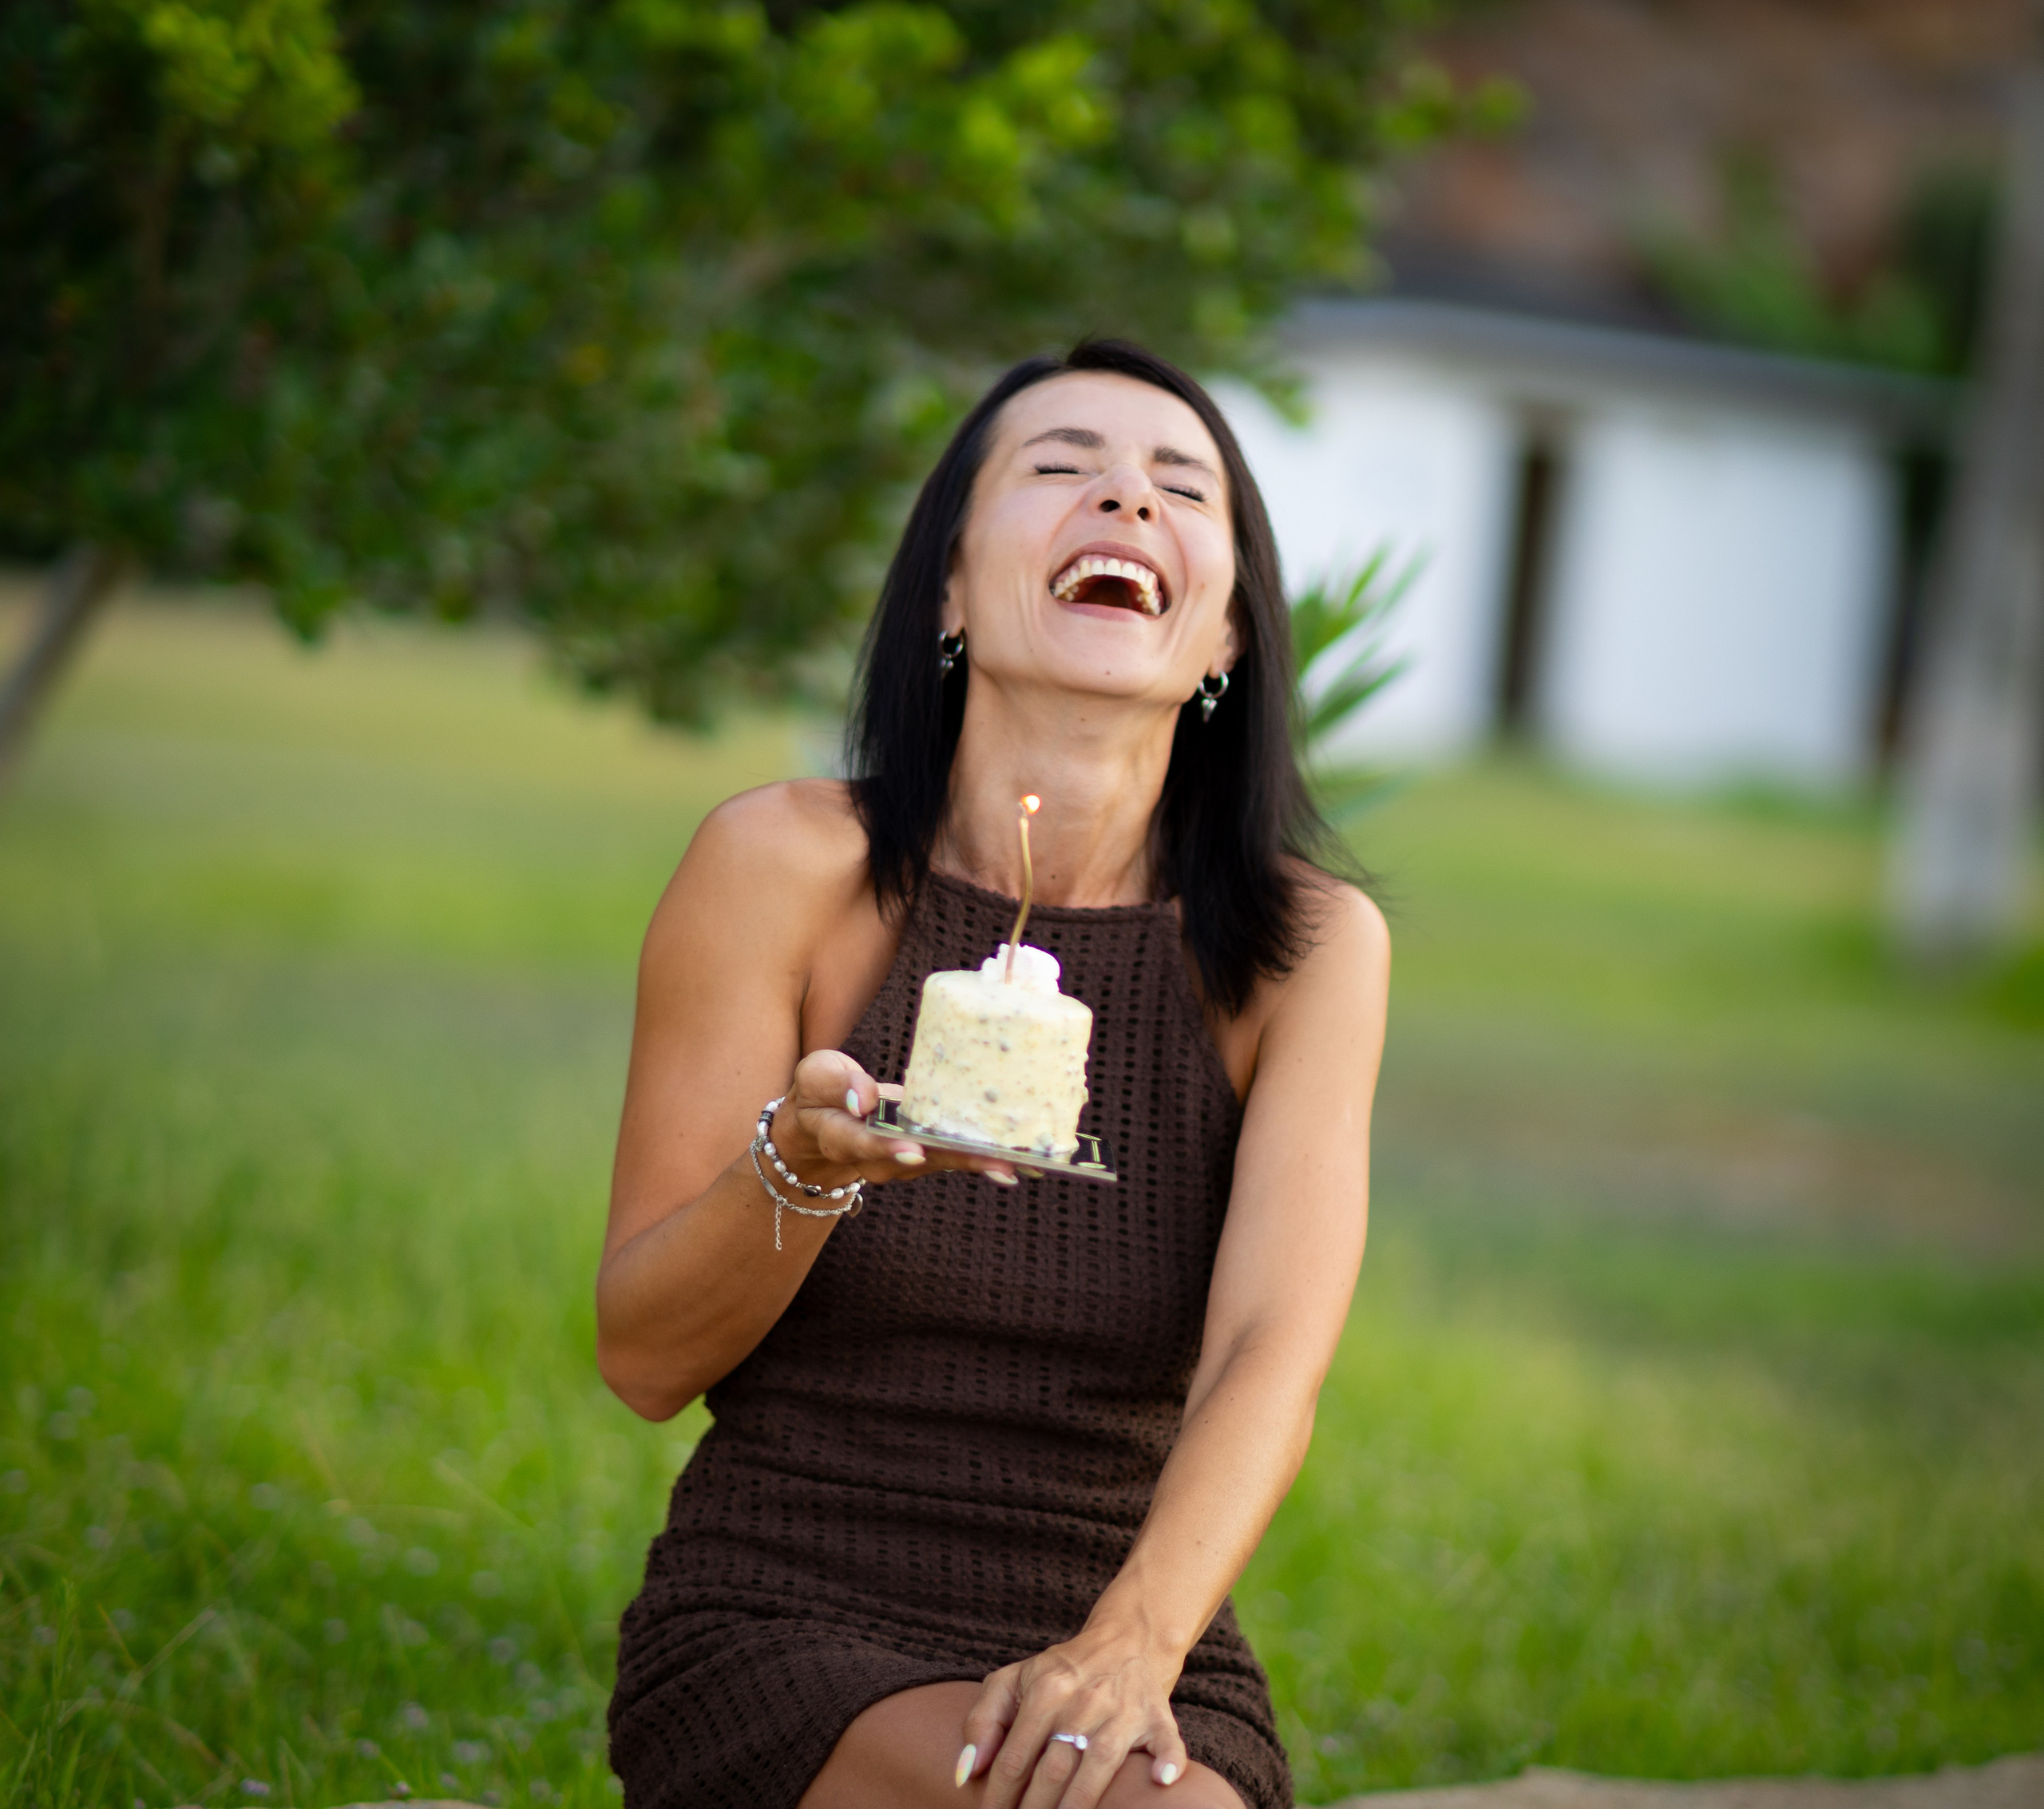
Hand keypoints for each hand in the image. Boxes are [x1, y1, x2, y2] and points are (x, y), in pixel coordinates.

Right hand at [770, 1049, 1019, 1189]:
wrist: (825, 1122)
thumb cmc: (821, 1094)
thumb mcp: (816, 1077)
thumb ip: (835, 1082)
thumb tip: (864, 1097)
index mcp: (844, 1138)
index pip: (864, 1145)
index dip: (889, 1149)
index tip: (914, 1151)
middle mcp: (879, 1158)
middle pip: (922, 1162)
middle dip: (962, 1162)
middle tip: (1003, 1164)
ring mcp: (907, 1160)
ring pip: (946, 1163)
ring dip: (986, 1163)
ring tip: (1028, 1161)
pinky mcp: (928, 1153)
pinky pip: (958, 1156)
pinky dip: (990, 1155)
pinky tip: (1028, 1157)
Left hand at [958, 1630, 1188, 1808]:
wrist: (1126, 1639)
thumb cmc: (1062, 1670)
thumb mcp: (1013, 1680)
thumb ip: (981, 1721)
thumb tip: (965, 1773)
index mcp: (1044, 1689)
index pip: (1014, 1757)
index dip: (998, 1796)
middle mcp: (1084, 1700)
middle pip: (1052, 1769)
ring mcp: (1123, 1710)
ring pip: (1098, 1767)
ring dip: (1077, 1807)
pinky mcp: (1158, 1717)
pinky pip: (1167, 1742)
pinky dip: (1167, 1761)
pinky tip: (1159, 1781)